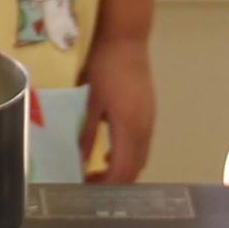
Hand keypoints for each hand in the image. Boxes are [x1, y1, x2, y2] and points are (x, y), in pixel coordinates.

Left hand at [81, 28, 157, 182]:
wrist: (127, 39)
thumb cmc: (104, 67)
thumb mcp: (89, 102)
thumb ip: (87, 134)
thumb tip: (78, 161)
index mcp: (129, 128)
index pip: (122, 170)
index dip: (106, 185)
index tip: (86, 188)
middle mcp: (144, 128)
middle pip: (135, 168)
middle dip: (115, 183)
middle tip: (89, 185)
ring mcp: (150, 120)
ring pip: (141, 157)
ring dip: (122, 170)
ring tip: (97, 173)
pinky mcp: (149, 112)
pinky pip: (141, 144)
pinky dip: (128, 156)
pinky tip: (109, 153)